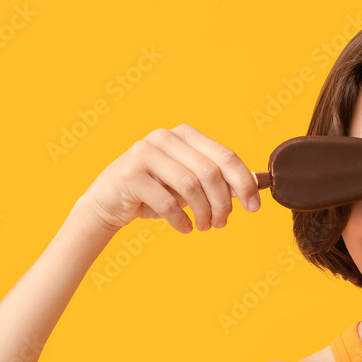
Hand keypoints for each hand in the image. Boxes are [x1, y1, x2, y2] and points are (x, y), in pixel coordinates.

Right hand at [79, 124, 259, 233]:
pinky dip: (181, 220)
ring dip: (203, 213)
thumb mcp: (189, 184)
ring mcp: (145, 152)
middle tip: (222, 223)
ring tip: (204, 227)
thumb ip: (217, 181)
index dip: (244, 183)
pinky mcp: (130, 173)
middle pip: (211, 173)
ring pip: (190, 186)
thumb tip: (254, 186)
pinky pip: (167, 201)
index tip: (254, 207)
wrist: (107, 203)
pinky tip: (185, 227)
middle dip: (223, 203)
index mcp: (185, 134)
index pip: (225, 157)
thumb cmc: (154, 192)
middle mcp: (165, 137)